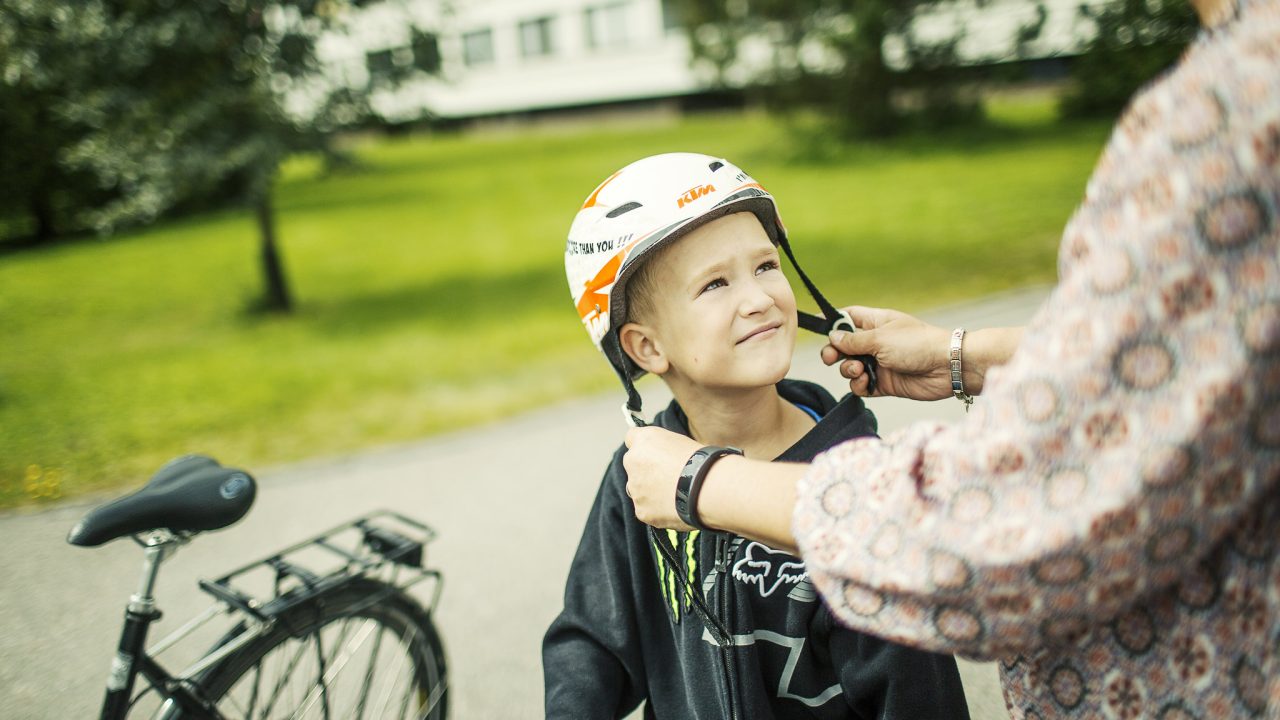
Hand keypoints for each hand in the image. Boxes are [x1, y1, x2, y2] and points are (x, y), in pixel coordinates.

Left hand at [623, 426, 701, 529]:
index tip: (652, 453)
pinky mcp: (641, 510)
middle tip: (669, 478)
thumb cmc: (700, 462)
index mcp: (644, 440)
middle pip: (634, 466)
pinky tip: (675, 507)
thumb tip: (661, 454)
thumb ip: (662, 447)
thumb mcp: (681, 441)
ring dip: (651, 492)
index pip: (632, 438)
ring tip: (676, 495)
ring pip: (639, 490)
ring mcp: (634, 487)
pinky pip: (646, 510)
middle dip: (647, 471)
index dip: (643, 447)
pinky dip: (658, 510)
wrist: (706, 488)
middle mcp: (632, 461)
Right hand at [820, 306, 952, 400]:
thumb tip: (832, 337)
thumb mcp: (880, 338)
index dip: (833, 323)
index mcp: (875, 322)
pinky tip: (866, 383)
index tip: (819, 329)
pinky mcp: (884, 383)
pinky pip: (862, 385)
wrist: (947, 367)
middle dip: (834, 353)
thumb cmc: (917, 344)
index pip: (848, 318)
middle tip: (831, 358)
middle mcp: (875, 342)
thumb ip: (853, 340)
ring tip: (859, 370)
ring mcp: (879, 363)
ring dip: (848, 370)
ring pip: (850, 368)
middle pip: (843, 346)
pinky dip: (859, 386)